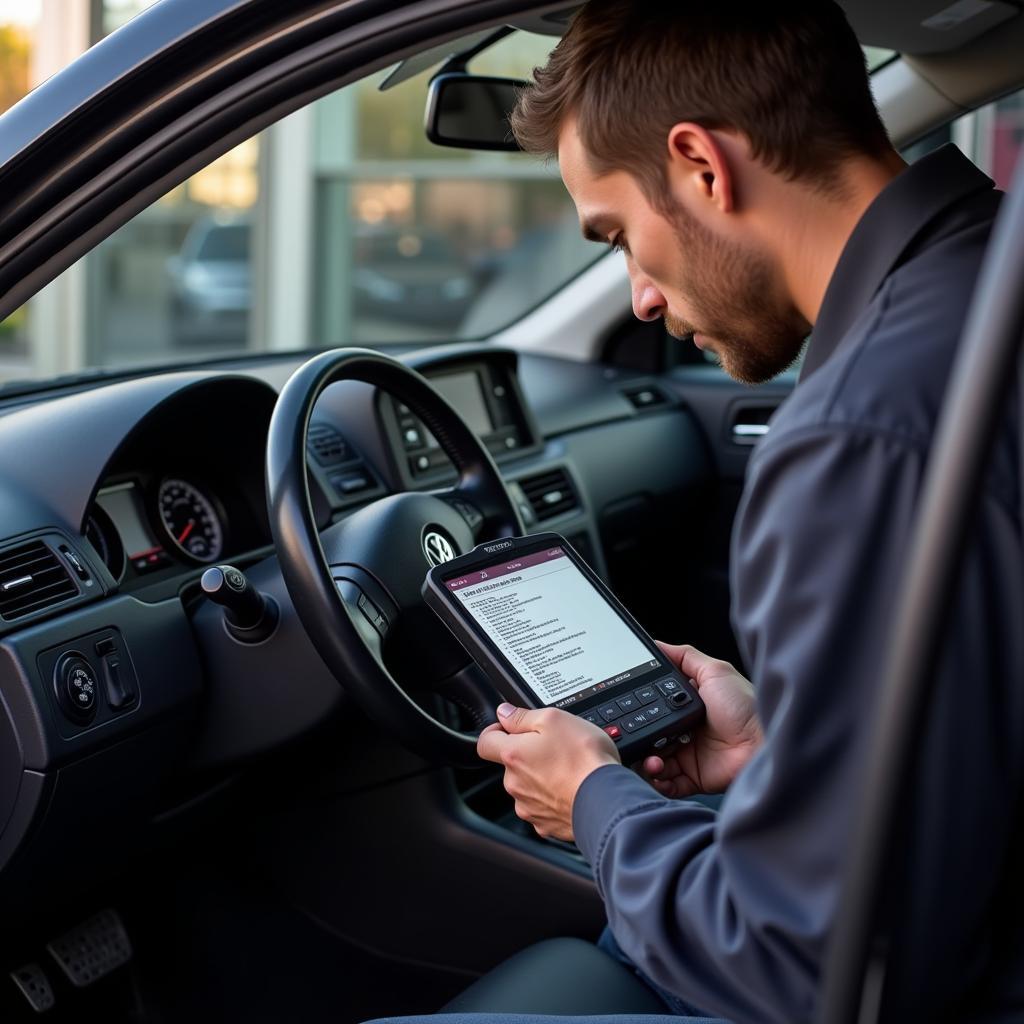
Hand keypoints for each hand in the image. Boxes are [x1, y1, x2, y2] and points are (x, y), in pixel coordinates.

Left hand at [477, 704, 620, 840]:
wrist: (608, 801)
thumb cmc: (584, 760)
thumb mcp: (555, 719)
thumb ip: (523, 716)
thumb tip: (504, 713)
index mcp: (513, 755)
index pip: (485, 742)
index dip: (496, 731)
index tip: (511, 729)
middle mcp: (515, 784)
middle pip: (511, 764)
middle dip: (528, 754)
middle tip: (555, 747)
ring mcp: (529, 807)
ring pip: (527, 786)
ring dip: (542, 777)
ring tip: (569, 769)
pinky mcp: (545, 825)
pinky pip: (543, 807)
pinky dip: (554, 798)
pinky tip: (572, 789)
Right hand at [642, 643, 761, 796]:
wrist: (763, 743)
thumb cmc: (746, 707)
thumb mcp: (715, 671)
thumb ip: (685, 657)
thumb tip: (659, 645)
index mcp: (687, 707)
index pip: (653, 708)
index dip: (639, 710)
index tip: (626, 709)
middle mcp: (685, 731)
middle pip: (649, 735)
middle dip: (637, 739)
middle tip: (632, 738)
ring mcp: (688, 755)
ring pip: (653, 761)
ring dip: (645, 762)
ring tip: (651, 759)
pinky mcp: (693, 778)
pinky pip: (666, 783)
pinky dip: (657, 781)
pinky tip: (657, 772)